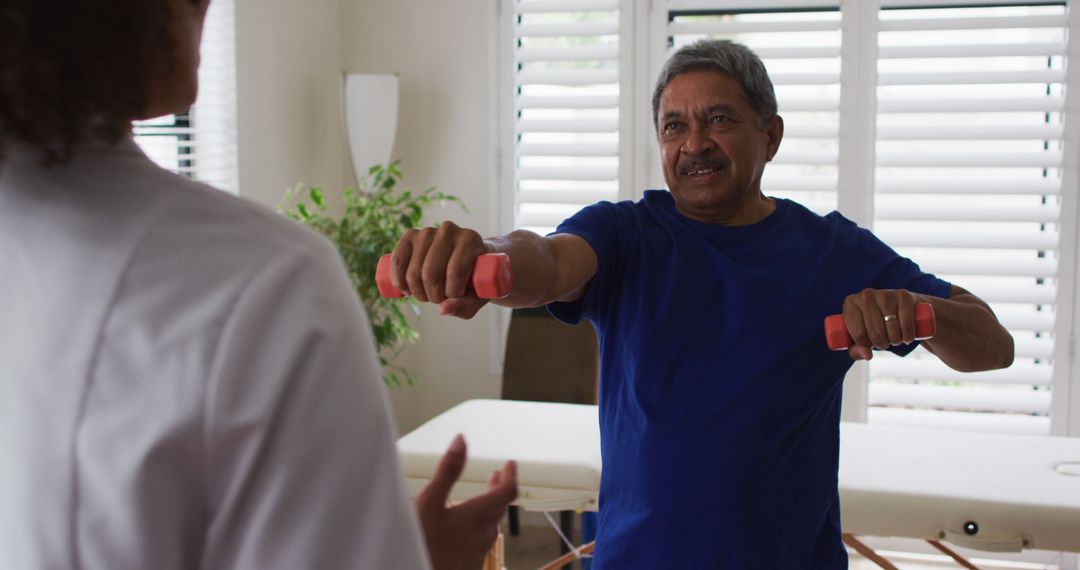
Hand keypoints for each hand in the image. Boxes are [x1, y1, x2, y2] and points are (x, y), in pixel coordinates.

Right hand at [391, 221, 490, 318]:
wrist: (465, 257)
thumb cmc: (474, 278)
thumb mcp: (478, 295)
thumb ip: (466, 305)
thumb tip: (442, 309)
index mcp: (470, 240)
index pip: (454, 272)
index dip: (452, 293)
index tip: (456, 297)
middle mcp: (448, 230)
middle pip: (431, 274)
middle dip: (433, 296)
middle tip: (440, 299)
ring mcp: (428, 231)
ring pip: (414, 272)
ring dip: (418, 292)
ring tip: (427, 294)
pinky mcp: (411, 235)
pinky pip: (397, 260)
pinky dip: (398, 280)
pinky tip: (405, 290)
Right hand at [416, 434, 517, 569]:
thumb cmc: (422, 544)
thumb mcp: (430, 501)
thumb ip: (447, 471)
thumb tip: (461, 441)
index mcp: (479, 516)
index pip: (508, 492)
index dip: (511, 475)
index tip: (510, 464)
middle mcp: (484, 535)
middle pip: (499, 508)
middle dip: (499, 489)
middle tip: (497, 476)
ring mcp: (478, 554)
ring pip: (490, 526)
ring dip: (489, 508)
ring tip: (481, 499)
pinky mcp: (469, 565)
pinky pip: (479, 542)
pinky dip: (478, 526)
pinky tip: (464, 529)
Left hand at [841, 288, 920, 360]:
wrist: (901, 309)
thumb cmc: (876, 325)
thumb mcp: (862, 338)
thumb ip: (857, 351)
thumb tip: (867, 355)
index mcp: (850, 304)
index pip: (858, 335)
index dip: (866, 345)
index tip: (870, 343)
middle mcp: (865, 295)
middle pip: (875, 332)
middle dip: (882, 344)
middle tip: (885, 342)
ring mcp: (885, 294)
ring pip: (891, 329)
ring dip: (895, 340)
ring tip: (895, 338)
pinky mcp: (904, 295)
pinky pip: (906, 324)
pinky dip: (908, 336)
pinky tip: (907, 337)